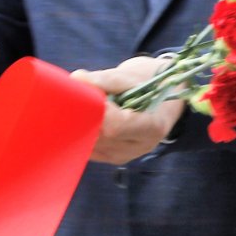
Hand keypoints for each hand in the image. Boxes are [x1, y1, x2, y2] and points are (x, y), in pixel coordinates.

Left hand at [69, 57, 186, 163]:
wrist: (159, 102)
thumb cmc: (147, 86)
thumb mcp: (132, 78)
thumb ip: (105, 79)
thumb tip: (76, 78)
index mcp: (152, 127)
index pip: (116, 127)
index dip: (96, 112)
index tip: (85, 94)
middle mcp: (139, 147)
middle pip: (101, 136)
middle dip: (84, 116)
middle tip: (76, 96)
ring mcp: (124, 156)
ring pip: (90, 144)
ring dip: (80, 124)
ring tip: (81, 105)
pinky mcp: (111, 158)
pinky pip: (88, 148)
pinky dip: (81, 132)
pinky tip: (83, 118)